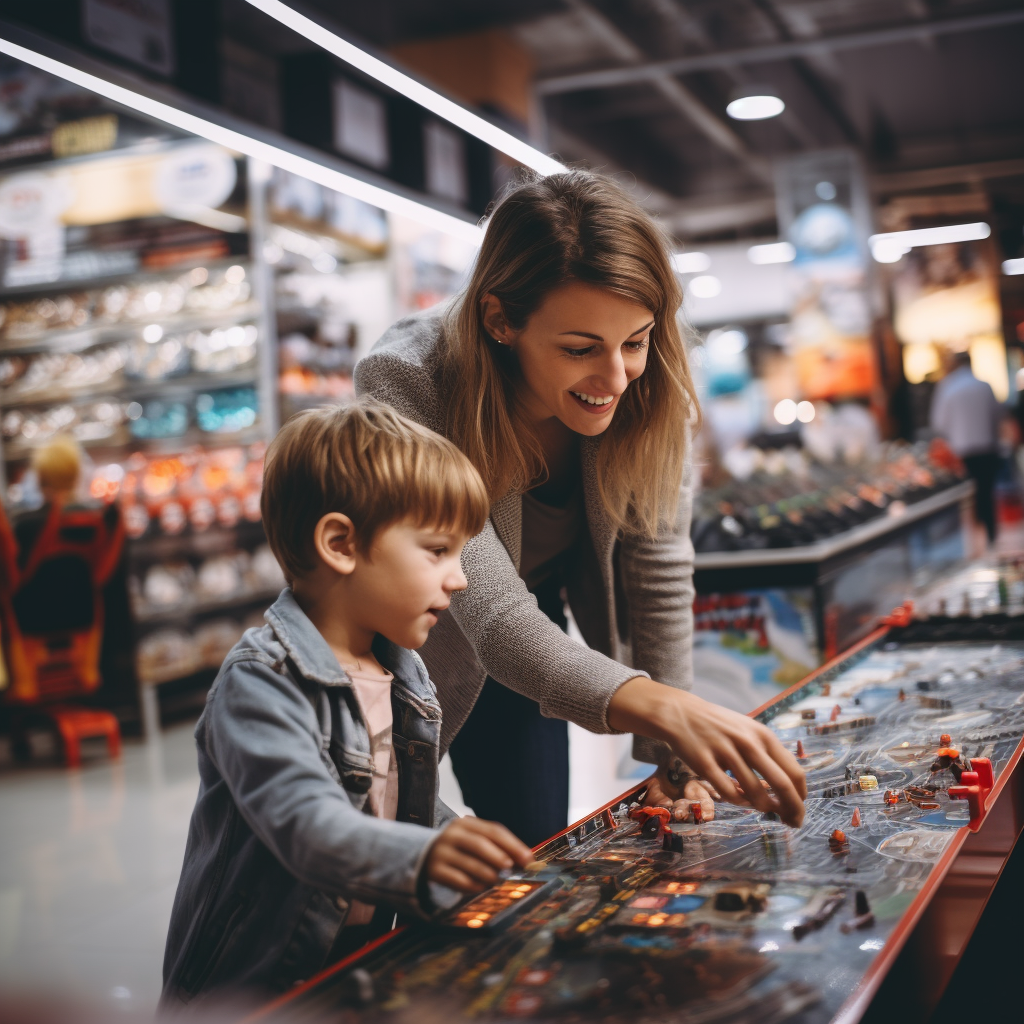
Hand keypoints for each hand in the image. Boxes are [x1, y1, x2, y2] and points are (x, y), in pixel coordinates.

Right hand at [425, 817, 533, 893]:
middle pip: (480, 844)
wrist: (423, 855)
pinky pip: (459, 881)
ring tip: (498, 880)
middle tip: (512, 868)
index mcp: (465, 823)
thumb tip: (524, 860)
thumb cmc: (459, 848)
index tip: (528, 858)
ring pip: (471, 864)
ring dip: (489, 874)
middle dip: (499, 857)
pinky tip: (481, 887)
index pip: (493, 830)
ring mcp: (441, 852)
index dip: (513, 844)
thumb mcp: (473, 839)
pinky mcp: (435, 871)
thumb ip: (496, 846)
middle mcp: (452, 834)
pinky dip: (474, 886)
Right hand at [608, 678, 806, 827]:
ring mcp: (726, 752)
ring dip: (763, 807)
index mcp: (763, 735)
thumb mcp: (748, 731)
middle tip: (793, 823)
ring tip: (761, 808)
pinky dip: (737, 802)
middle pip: (781, 784)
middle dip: (792, 809)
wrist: (681, 713)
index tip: (799, 808)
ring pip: (755, 793)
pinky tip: (738, 800)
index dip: (801, 796)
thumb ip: (768, 755)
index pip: (794, 771)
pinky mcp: (704, 762)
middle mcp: (748, 742)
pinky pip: (728, 792)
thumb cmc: (720, 726)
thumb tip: (789, 789)